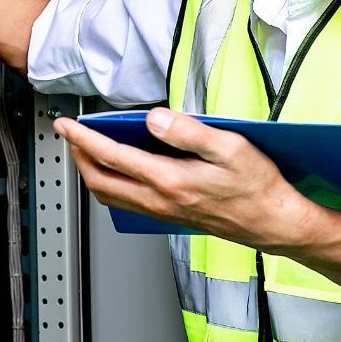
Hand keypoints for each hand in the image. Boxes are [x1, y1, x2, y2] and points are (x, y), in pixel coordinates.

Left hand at [52, 107, 316, 250]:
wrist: (274, 223)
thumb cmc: (258, 187)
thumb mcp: (230, 147)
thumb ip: (188, 131)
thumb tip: (153, 119)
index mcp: (170, 180)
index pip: (112, 157)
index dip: (83, 138)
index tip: (66, 125)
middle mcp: (160, 200)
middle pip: (100, 181)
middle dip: (79, 157)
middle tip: (70, 136)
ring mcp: (162, 212)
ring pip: (111, 195)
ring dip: (92, 172)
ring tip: (87, 150)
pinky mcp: (169, 216)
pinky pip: (127, 203)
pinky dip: (112, 184)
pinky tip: (120, 170)